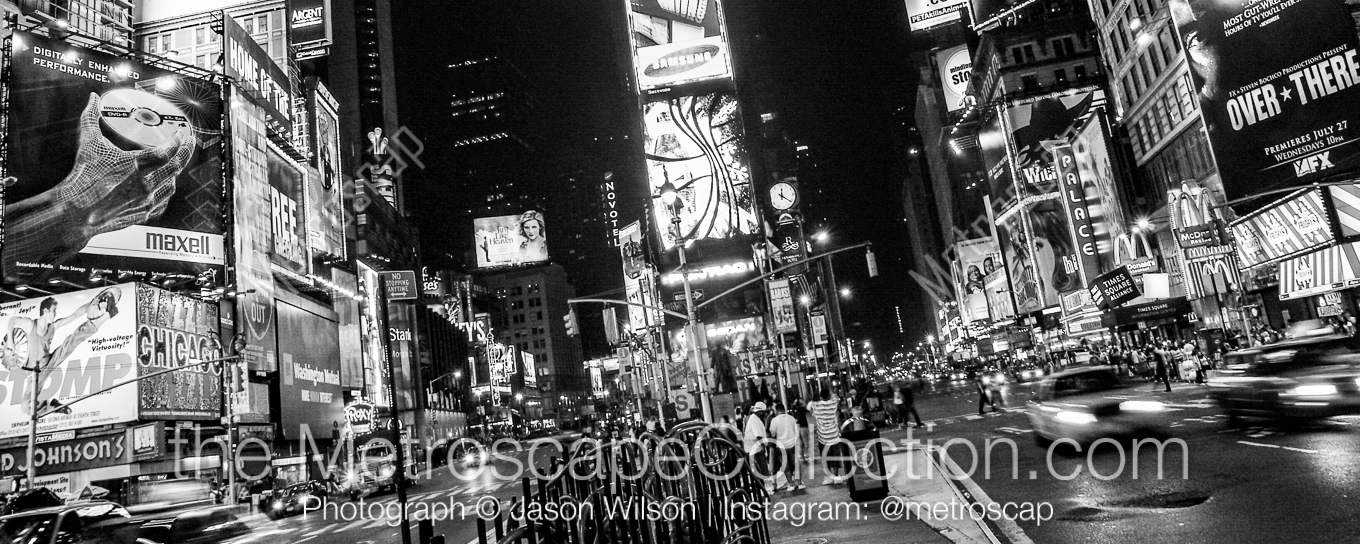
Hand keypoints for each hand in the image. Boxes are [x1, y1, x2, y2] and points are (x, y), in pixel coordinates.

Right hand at [56, 92, 194, 239]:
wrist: (75, 212)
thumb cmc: (82, 176)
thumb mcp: (87, 144)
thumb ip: (91, 118)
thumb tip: (92, 98)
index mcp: (135, 164)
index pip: (167, 151)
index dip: (177, 140)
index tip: (181, 133)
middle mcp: (145, 183)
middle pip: (176, 167)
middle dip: (186, 152)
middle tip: (190, 142)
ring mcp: (146, 200)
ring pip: (171, 185)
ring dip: (175, 173)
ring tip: (176, 163)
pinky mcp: (142, 214)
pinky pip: (162, 202)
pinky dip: (165, 192)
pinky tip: (163, 186)